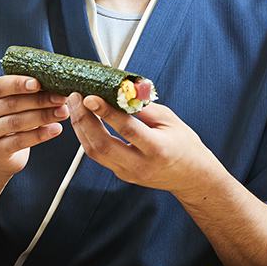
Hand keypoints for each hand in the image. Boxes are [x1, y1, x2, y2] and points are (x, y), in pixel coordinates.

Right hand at [0, 76, 68, 175]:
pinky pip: (21, 141)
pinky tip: (55, 129)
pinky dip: (41, 134)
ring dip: (43, 116)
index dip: (18, 84)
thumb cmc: (8, 118)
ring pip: (17, 122)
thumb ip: (23, 90)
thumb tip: (53, 81)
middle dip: (39, 100)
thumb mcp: (9, 100)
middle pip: (11, 104)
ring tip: (63, 112)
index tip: (38, 83)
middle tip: (61, 97)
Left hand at [66, 94, 221, 197]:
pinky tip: (84, 121)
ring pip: (94, 152)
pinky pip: (98, 156)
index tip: (90, 97)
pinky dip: (87, 137)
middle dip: (84, 119)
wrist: (190, 176)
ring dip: (81, 128)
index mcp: (157, 149)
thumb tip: (120, 89)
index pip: (126, 129)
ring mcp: (128, 173)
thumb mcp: (169, 119)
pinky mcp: (121, 174)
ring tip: (76, 106)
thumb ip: (143, 106)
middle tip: (76, 98)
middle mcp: (140, 165)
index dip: (106, 112)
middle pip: (102, 145)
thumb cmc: (183, 144)